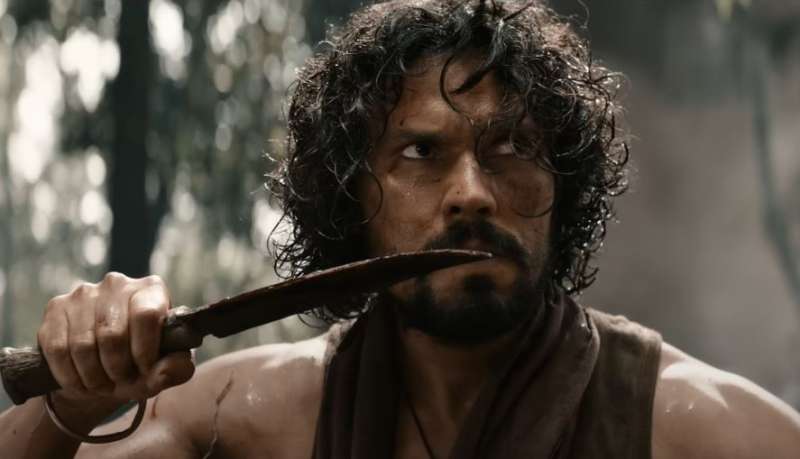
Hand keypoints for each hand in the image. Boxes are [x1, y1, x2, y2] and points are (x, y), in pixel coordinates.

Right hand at [37, 273, 194, 407]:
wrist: (101, 366)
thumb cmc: (140, 363)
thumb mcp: (163, 370)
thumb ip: (177, 369)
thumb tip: (174, 365)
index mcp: (151, 289)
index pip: (146, 314)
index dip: (145, 349)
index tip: (144, 369)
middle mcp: (117, 283)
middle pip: (113, 334)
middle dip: (117, 368)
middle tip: (120, 381)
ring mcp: (84, 293)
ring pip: (83, 345)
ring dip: (93, 376)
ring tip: (102, 385)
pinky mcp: (56, 307)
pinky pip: (57, 349)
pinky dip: (69, 375)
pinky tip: (80, 383)